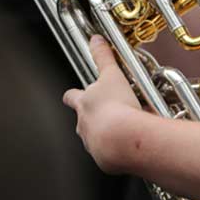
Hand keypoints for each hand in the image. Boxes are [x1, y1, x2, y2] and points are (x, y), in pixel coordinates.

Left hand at [62, 36, 144, 173]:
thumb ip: (103, 57)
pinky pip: (108, 154)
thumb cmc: (117, 108)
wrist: (124, 139)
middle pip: (81, 120)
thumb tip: (96, 40)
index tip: (75, 94)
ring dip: (104, 134)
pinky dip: (115, 150)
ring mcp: (92, 143)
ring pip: (93, 138)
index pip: (72, 97)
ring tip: (120, 131)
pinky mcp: (103, 159)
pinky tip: (127, 145)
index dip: (74, 95)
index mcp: (83, 104)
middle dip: (90, 118)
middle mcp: (83, 124)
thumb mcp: (111, 75)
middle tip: (103, 115)